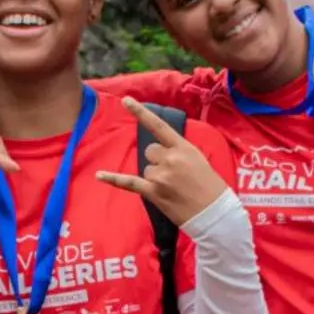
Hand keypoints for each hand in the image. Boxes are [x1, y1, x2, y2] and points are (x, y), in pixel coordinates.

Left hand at [94, 99, 229, 226]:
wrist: (214, 212)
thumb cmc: (210, 186)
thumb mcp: (198, 159)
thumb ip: (178, 150)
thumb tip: (162, 150)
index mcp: (183, 147)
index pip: (158, 126)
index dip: (140, 112)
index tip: (126, 101)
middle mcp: (169, 158)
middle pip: (149, 151)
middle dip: (158, 160)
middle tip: (175, 175)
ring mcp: (160, 175)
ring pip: (146, 169)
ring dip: (155, 177)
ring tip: (173, 188)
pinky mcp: (153, 192)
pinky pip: (128, 182)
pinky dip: (113, 179)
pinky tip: (99, 175)